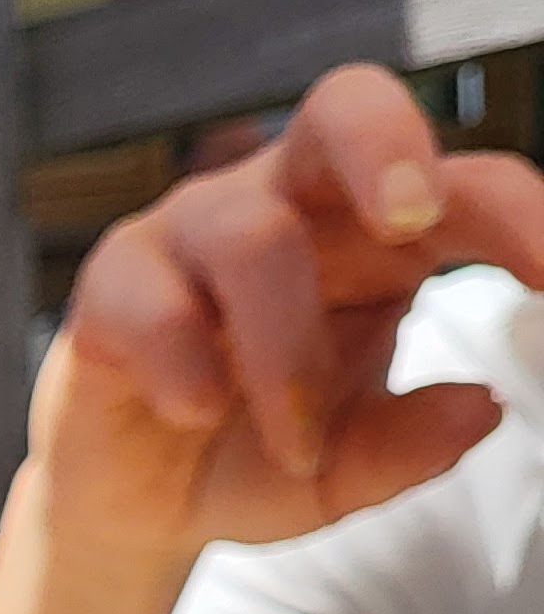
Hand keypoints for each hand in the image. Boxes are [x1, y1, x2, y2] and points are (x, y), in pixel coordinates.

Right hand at [32, 64, 543, 576]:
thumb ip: (408, 446)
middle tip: (418, 220)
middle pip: (342, 105)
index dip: (520, 216)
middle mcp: (286, 206)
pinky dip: (187, 365)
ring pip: (253, 238)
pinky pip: (149, 296)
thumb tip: (483, 409)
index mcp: (370, 234)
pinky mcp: (110, 284)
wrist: (132, 509)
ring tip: (295, 447)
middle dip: (388, 146)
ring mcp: (191, 233)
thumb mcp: (344, 473)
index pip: (459, 187)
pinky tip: (195, 415)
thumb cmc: (253, 458)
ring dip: (287, 356)